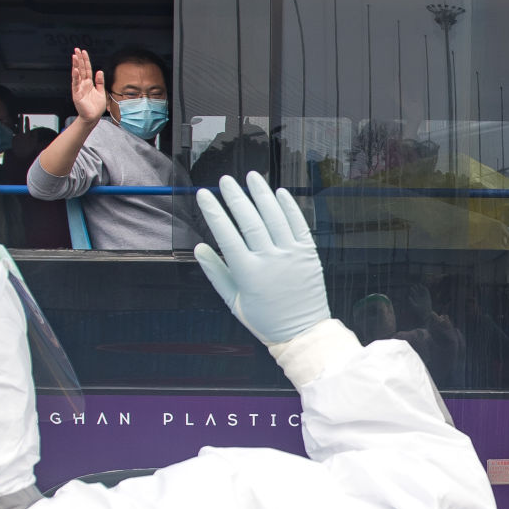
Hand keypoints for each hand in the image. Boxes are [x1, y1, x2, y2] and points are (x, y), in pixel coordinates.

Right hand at [71, 48, 106, 124]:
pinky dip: (75, 77)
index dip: (86, 60)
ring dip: (76, 65)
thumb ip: (100, 82)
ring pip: (77, 74)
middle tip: (77, 49)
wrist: (93, 118)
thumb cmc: (96, 107)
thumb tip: (99, 71)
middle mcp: (83, 84)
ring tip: (75, 56)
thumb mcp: (101, 92)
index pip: (87, 69)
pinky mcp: (77, 94)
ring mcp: (79, 89)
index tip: (84, 52)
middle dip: (79, 59)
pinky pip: (76, 84)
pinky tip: (75, 69)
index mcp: (89, 83)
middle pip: (81, 69)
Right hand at [195, 173, 329, 345]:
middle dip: (235, 197)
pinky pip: (298, 224)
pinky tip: (279, 192)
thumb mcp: (234, 301)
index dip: (214, 212)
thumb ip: (216, 273)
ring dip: (262, 194)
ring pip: (274, 217)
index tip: (204, 195)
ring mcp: (291, 255)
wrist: (302, 331)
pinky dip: (289, 206)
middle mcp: (270, 260)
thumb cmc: (265, 319)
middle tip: (225, 180)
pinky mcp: (309, 253)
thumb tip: (199, 248)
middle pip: (250, 221)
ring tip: (251, 177)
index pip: (226, 235)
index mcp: (248, 274)